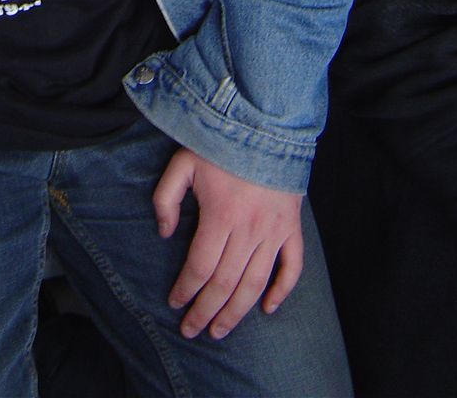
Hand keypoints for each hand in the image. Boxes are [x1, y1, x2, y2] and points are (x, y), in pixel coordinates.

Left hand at [153, 150, 302, 340]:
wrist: (266, 125)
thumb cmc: (219, 143)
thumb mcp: (182, 163)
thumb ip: (166, 198)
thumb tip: (164, 234)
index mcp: (221, 215)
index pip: (200, 267)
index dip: (185, 290)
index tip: (174, 304)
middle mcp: (249, 230)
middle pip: (225, 284)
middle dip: (206, 312)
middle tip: (192, 331)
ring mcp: (274, 231)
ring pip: (255, 284)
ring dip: (237, 312)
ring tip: (220, 331)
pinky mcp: (292, 228)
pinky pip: (292, 268)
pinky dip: (282, 292)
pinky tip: (268, 309)